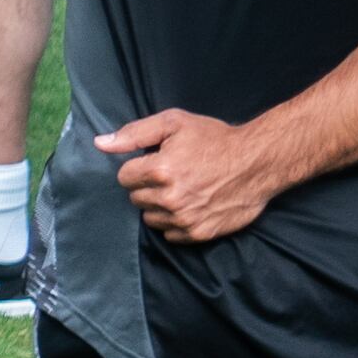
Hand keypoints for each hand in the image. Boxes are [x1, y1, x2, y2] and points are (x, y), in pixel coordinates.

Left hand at [103, 109, 279, 243]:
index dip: (137, 167)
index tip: (154, 162)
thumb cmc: (215, 139)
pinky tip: (190, 205)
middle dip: (147, 186)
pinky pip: (169, 234)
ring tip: (180, 190)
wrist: (257, 162)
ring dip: (158, 206)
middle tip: (170, 174)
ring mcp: (184, 219)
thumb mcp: (174, 123)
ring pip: (150, 218)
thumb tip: (100, 144)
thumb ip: (134, 133)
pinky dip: (174, 222)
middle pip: (135, 198)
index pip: (124, 177)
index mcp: (160, 170)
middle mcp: (170, 198)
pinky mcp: (198, 233)